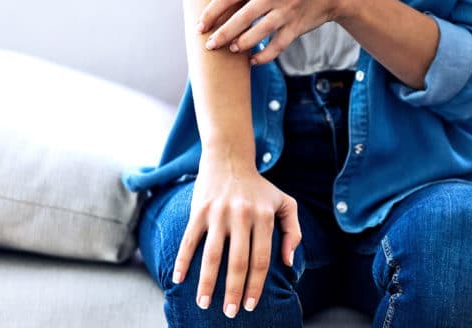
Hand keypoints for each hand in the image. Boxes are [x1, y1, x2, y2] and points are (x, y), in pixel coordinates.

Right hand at [172, 155, 300, 318]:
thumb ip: (293, 231)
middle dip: (233, 291)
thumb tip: (287, 262)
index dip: (256, 285)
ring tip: (203, 304)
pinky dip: (183, 261)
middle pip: (238, 262)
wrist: (230, 158)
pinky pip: (190, 240)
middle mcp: (242, 216)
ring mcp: (219, 213)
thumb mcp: (285, 203)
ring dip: (207, 283)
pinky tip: (179, 280)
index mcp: (264, 217)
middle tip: (229, 313)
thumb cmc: (259, 188)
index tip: (250, 305)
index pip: (261, 259)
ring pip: (212, 255)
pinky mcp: (199, 210)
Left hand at [196, 0, 349, 64]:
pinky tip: (253, 61)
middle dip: (222, 34)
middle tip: (210, 46)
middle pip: (241, 17)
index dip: (212, 12)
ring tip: (232, 50)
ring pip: (259, 32)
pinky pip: (278, 45)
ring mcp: (285, 12)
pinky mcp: (296, 27)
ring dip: (242, 44)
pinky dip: (264, 56)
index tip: (200, 26)